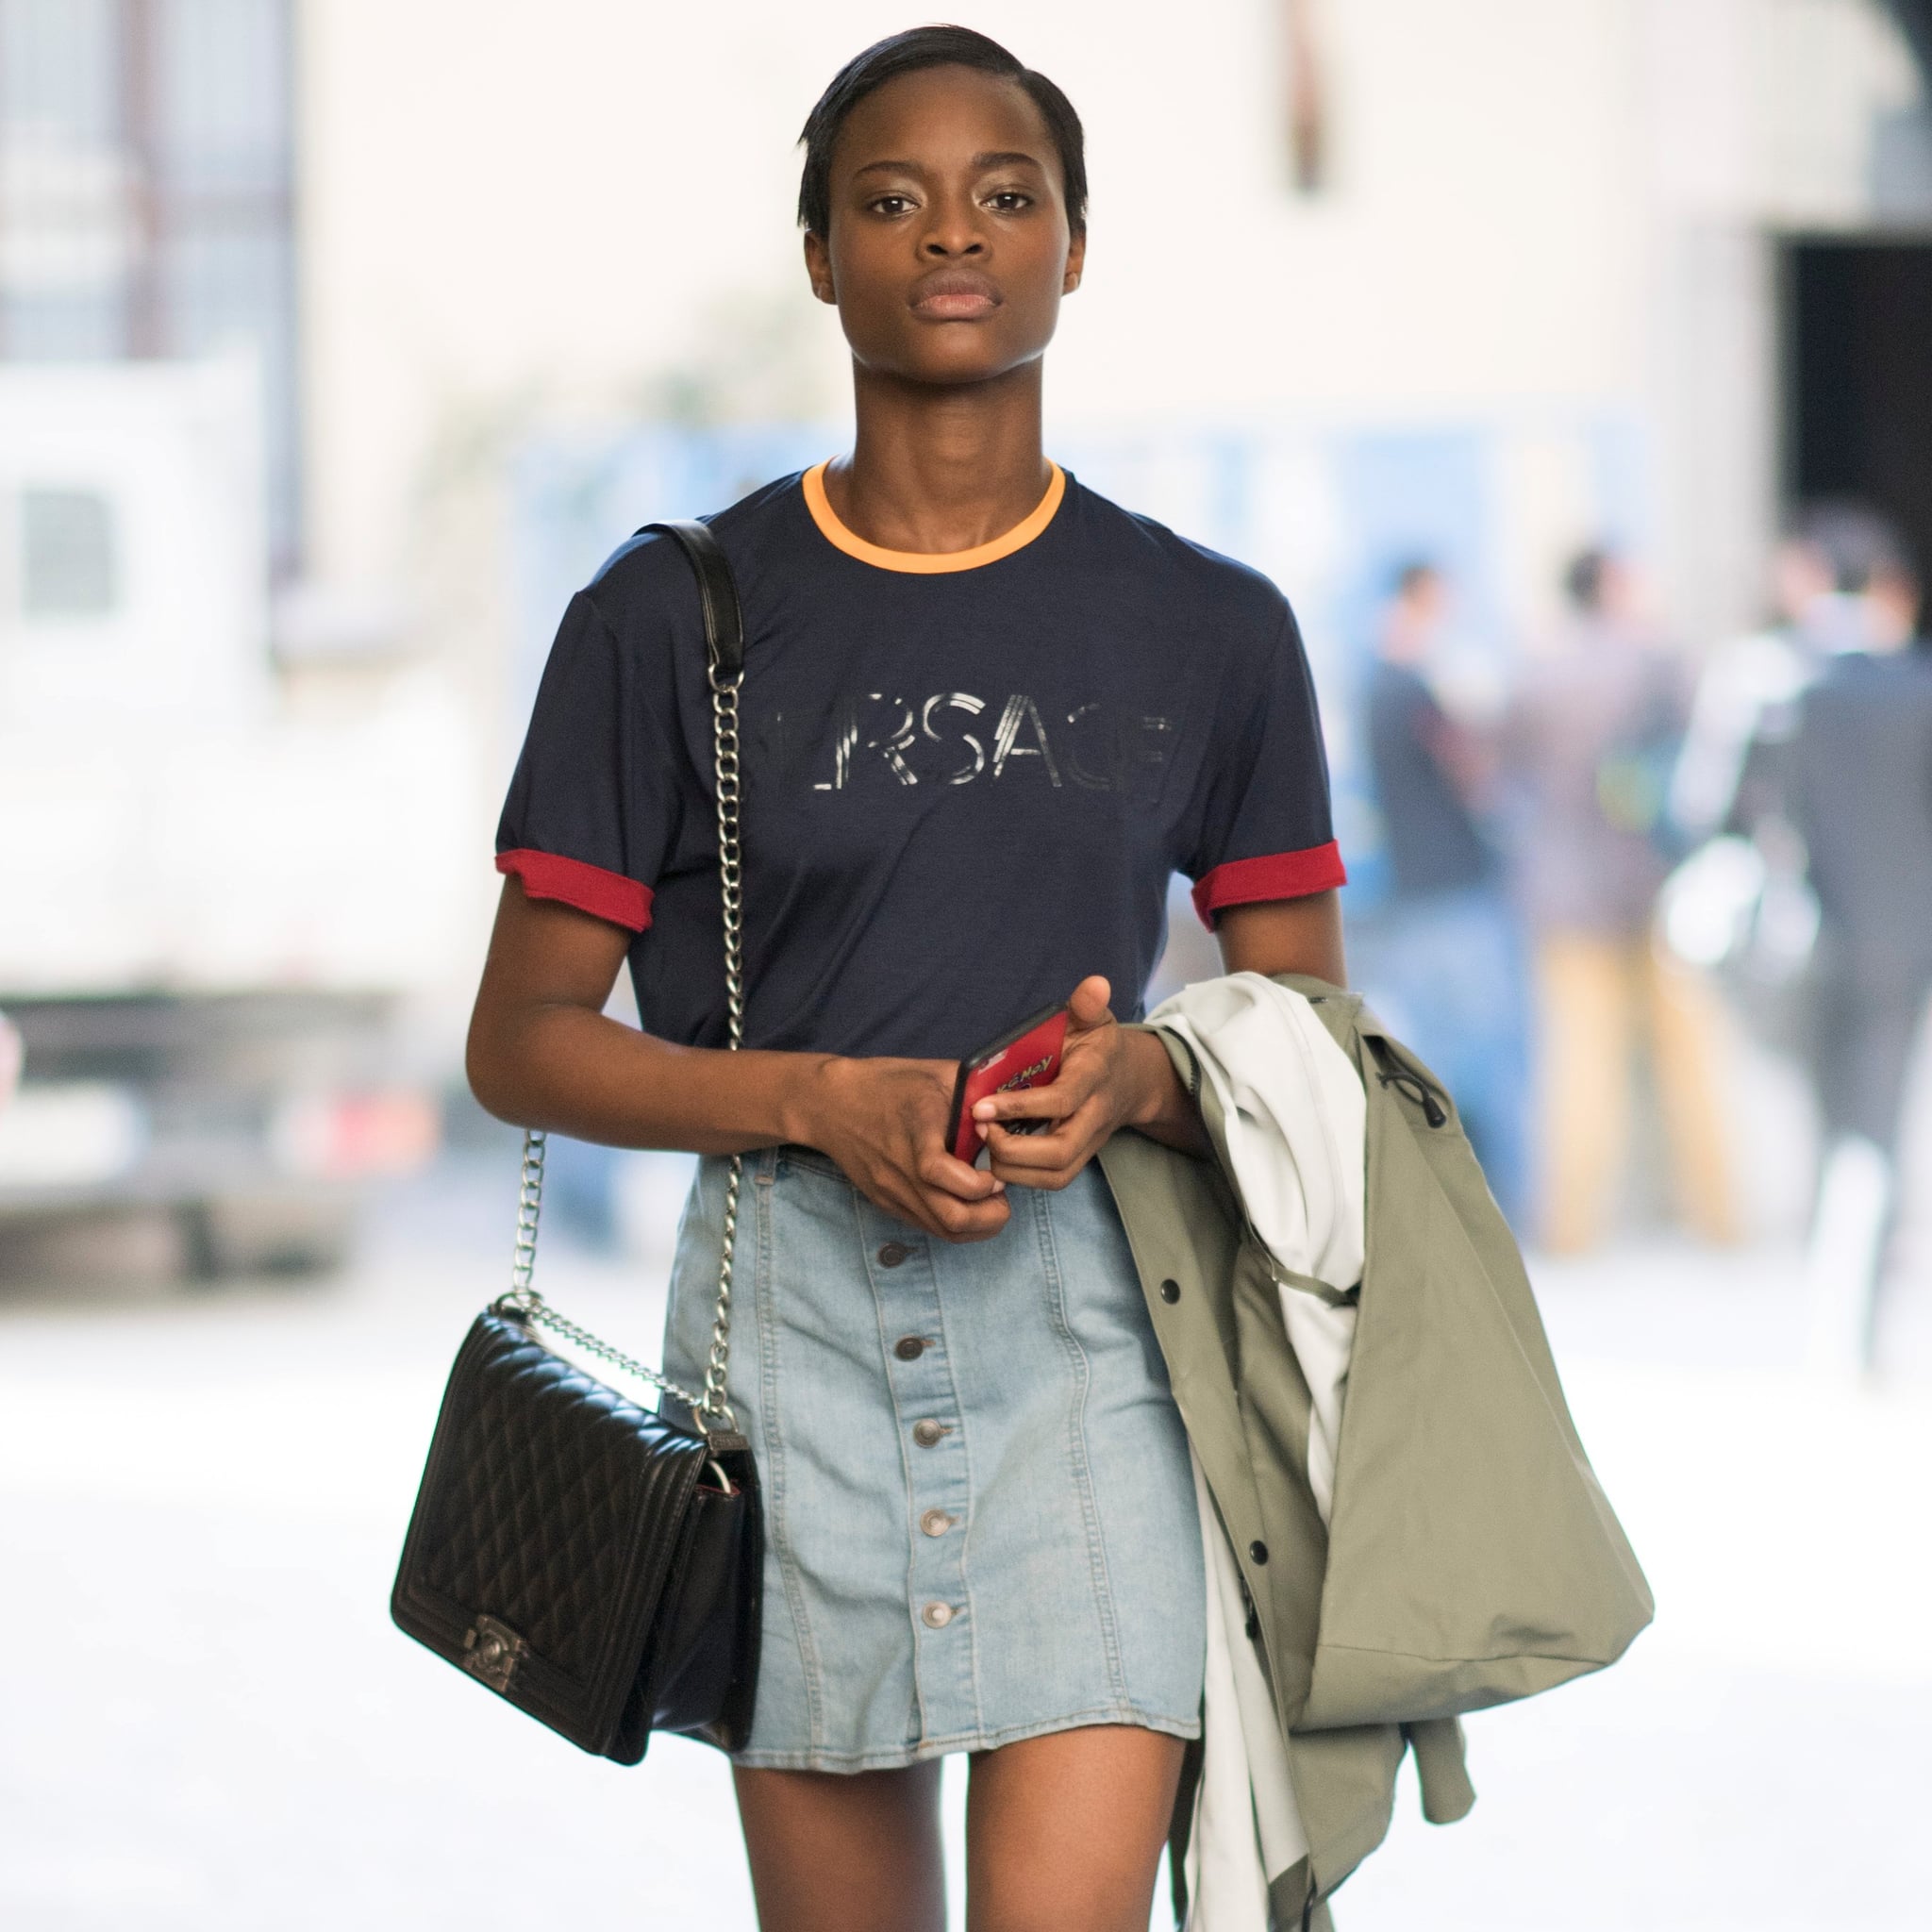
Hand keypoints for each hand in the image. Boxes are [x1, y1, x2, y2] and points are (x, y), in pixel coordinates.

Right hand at [797, 1054, 1011, 1242]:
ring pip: (942, 1230)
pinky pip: (926, 1226)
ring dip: (976, 1227)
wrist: (831, 1104)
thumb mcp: (935, 1075)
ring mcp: (891, 1190)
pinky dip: (954, 1225)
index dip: (979, 1183)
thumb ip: (975, 1092)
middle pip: (950, 1216)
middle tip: (1003, 1198)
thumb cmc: (887, 1083)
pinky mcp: (886, 1201)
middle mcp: (901, 1168)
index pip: (941, 1172)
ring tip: (990, 1206)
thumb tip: (1012, 1108)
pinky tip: (967, 1207)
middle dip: (990, 1216)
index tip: (997, 1173)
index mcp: (915, 1131)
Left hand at [971, 976, 1196, 1188]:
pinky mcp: (1079, 1159)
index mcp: (1094, 1077)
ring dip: (1013, 1167)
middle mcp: (1093, 1116)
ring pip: (1054, 1174)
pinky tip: (995, 1155)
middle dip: (1011, 1147)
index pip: (1061, 1100)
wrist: (1129, 1080)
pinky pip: (1052, 1181)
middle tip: (978, 1128)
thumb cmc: (1099, 1047)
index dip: (1020, 1106)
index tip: (981, 1105)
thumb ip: (1088, 1004)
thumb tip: (1094, 984)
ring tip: (983, 1142)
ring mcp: (1088, 1143)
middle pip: (1058, 1152)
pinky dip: (1020, 1176)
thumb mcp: (1095, 1019)